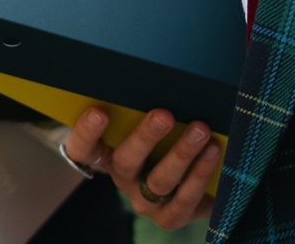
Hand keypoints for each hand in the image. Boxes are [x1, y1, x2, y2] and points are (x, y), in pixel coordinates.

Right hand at [64, 107, 216, 230]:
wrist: (200, 185)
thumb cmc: (169, 141)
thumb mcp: (153, 126)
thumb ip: (145, 109)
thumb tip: (161, 77)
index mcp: (108, 154)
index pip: (83, 149)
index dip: (85, 134)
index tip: (99, 112)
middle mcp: (123, 178)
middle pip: (125, 162)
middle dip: (145, 137)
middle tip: (164, 115)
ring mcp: (145, 202)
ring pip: (160, 180)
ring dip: (181, 153)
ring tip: (200, 130)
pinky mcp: (170, 217)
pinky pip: (184, 197)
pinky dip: (200, 172)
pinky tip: (212, 150)